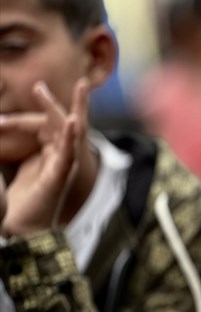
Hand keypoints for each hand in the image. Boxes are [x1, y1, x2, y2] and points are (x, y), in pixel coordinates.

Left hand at [0, 79, 88, 237]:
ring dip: (77, 107)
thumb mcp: (12, 166)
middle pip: (62, 123)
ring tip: (83, 87)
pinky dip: (70, 136)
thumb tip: (0, 128)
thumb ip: (9, 148)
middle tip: (61, 82)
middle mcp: (60, 158)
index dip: (25, 117)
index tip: (3, 118)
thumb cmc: (19, 202)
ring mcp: (63, 166)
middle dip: (62, 101)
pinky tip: (72, 121)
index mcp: (49, 154)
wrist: (22, 229)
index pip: (44, 125)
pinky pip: (68, 153)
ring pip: (71, 132)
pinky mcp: (60, 177)